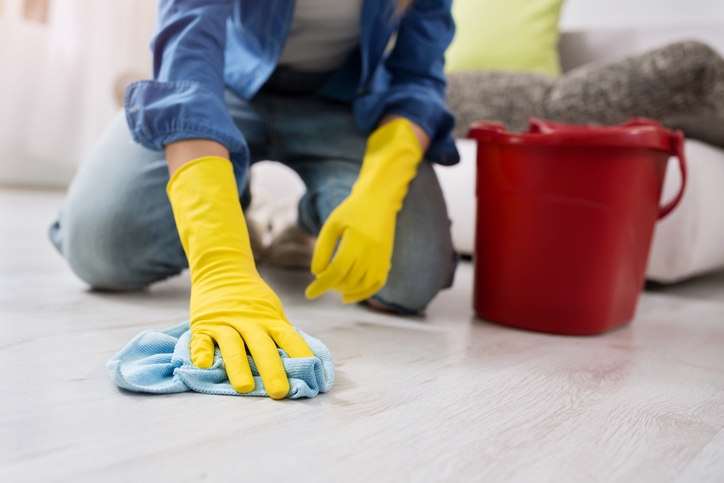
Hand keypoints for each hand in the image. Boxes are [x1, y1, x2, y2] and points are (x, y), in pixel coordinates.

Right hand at [167, 156, 312, 398]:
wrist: (221, 270)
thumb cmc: (251, 299)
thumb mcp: (271, 311)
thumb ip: (280, 332)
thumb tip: (302, 359)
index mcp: (269, 319)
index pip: (289, 336)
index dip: (301, 354)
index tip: (312, 372)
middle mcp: (248, 322)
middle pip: (262, 346)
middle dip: (272, 369)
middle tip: (280, 392)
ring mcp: (225, 323)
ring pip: (232, 345)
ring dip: (239, 366)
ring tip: (245, 388)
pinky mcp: (203, 324)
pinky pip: (200, 339)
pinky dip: (201, 351)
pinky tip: (203, 365)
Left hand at [305, 119, 423, 302]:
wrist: (379, 201)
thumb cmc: (352, 211)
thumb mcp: (332, 225)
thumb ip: (322, 249)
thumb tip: (316, 273)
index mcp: (357, 239)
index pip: (338, 270)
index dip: (322, 284)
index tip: (309, 293)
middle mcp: (372, 251)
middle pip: (349, 279)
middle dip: (331, 285)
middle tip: (321, 278)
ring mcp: (382, 257)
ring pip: (363, 285)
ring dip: (344, 290)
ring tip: (332, 284)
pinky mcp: (387, 260)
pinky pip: (376, 284)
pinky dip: (362, 294)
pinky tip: (347, 297)